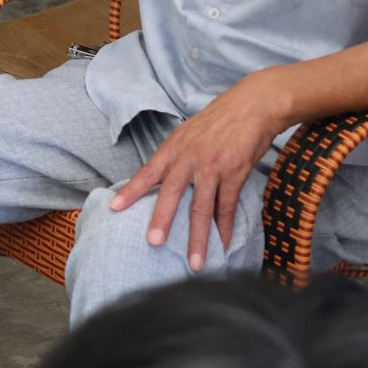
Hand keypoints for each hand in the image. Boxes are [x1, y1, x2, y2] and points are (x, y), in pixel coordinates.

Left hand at [109, 74, 288, 271]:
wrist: (253, 105)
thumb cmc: (218, 121)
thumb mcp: (188, 133)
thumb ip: (174, 157)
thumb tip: (159, 181)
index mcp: (174, 148)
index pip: (148, 172)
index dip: (131, 190)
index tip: (114, 208)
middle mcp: (190, 158)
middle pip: (172, 192)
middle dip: (162, 218)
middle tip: (154, 242)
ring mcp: (213, 166)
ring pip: (202, 207)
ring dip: (198, 237)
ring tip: (194, 262)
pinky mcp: (236, 173)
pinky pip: (228, 206)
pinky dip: (225, 228)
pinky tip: (222, 244)